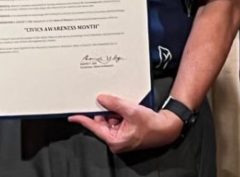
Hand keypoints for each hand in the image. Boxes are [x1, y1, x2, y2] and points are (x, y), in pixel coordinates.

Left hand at [68, 93, 183, 153]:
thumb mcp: (131, 110)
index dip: (83, 120)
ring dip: (115, 111)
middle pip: (102, 121)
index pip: (94, 127)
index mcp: (114, 140)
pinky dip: (120, 112)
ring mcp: (120, 136)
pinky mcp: (125, 131)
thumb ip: (114, 103)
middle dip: (106, 110)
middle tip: (114, 102)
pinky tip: (128, 109)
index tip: (73, 116)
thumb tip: (101, 98)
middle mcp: (115, 140)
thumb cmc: (151, 125)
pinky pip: (117, 119)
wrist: (166, 128)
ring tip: (126, 107)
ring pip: (110, 119)